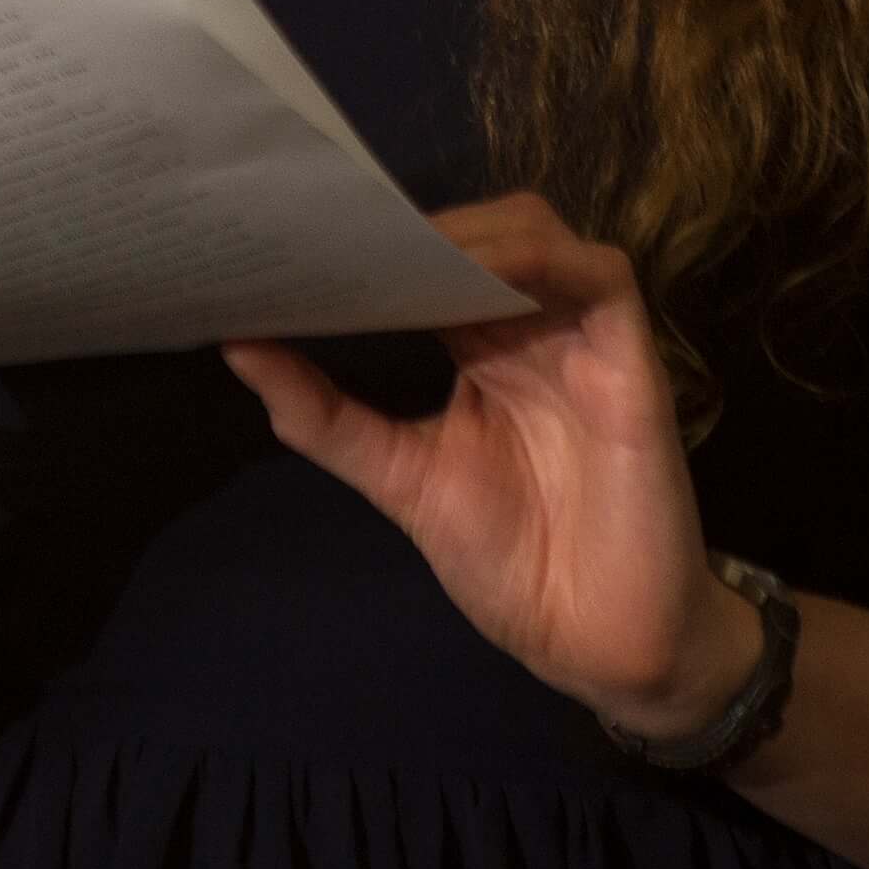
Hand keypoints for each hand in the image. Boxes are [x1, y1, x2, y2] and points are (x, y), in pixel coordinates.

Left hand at [221, 193, 763, 737]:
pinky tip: (483, 269)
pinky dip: (540, 259)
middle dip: (413, 222)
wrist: (599, 646)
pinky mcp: (631, 357)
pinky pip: (599, 275)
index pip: (430, 263)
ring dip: (469, 230)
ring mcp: (583, 337)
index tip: (299, 234)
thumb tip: (237, 346)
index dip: (374, 239)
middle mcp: (531, 328)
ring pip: (534, 232)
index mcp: (483, 349)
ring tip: (400, 248)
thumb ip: (326, 418)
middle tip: (340, 229)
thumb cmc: (514, 563)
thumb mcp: (402, 479)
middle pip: (479, 229)